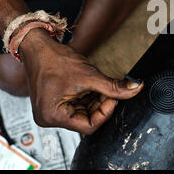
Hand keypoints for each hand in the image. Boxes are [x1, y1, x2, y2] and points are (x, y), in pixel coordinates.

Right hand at [19, 29, 142, 134]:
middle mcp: (49, 118)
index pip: (89, 126)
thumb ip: (114, 87)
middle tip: (110, 91)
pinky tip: (91, 86)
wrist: (38, 47)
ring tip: (99, 85)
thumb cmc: (55, 59)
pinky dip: (88, 98)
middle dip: (101, 105)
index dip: (105, 112)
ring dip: (95, 101)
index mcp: (53, 116)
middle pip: (86, 120)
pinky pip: (77, 107)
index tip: (114, 98)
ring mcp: (51, 112)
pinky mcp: (54, 104)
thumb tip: (135, 89)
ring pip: (83, 113)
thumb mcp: (89, 75)